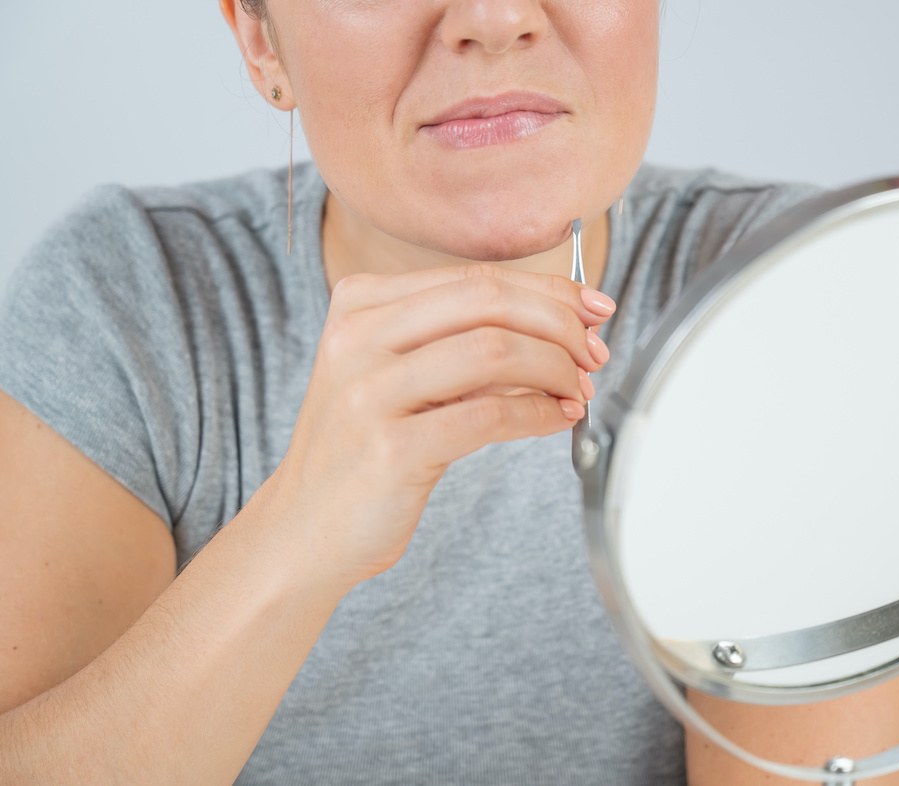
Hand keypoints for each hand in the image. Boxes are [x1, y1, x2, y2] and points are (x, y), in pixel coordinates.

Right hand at [265, 264, 614, 588]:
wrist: (305, 528)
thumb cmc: (364, 449)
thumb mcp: (401, 375)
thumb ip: (463, 341)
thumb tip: (562, 324)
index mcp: (360, 305)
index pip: (474, 278)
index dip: (546, 290)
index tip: (592, 308)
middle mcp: (358, 338)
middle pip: (487, 300)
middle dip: (558, 323)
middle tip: (593, 352)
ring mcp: (369, 392)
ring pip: (493, 350)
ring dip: (555, 368)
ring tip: (578, 389)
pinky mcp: (389, 448)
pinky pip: (489, 415)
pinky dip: (539, 413)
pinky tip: (558, 419)